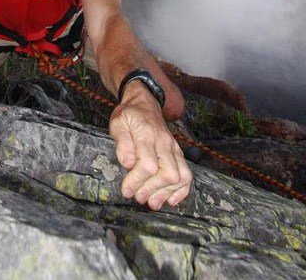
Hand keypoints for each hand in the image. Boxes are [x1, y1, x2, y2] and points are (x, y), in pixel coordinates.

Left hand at [109, 87, 192, 209]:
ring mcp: (174, 148)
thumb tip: (128, 163)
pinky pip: (187, 175)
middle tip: (138, 197)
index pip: (148, 165)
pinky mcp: (178, 153)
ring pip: (181, 176)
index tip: (126, 190)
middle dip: (153, 190)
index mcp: (147, 134)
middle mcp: (164, 142)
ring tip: (152, 202)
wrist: (144, 103)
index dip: (137, 181)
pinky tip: (170, 199)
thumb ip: (122, 143)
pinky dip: (181, 191)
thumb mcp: (118, 123)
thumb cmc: (129, 115)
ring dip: (166, 193)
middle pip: (168, 173)